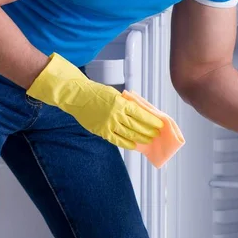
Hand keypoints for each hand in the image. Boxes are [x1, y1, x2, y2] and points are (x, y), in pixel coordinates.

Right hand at [26, 53, 163, 148]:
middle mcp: (116, 115)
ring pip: (129, 134)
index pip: (142, 114)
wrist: (77, 96)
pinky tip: (134, 145)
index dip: (152, 121)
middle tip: (157, 134)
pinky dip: (127, 143)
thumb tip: (141, 114)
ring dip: (141, 138)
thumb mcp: (115, 94)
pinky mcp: (102, 131)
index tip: (160, 124)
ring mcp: (108, 124)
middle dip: (149, 131)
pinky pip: (117, 140)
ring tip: (149, 140)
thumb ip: (127, 104)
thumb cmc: (97, 93)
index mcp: (121, 103)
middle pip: (137, 126)